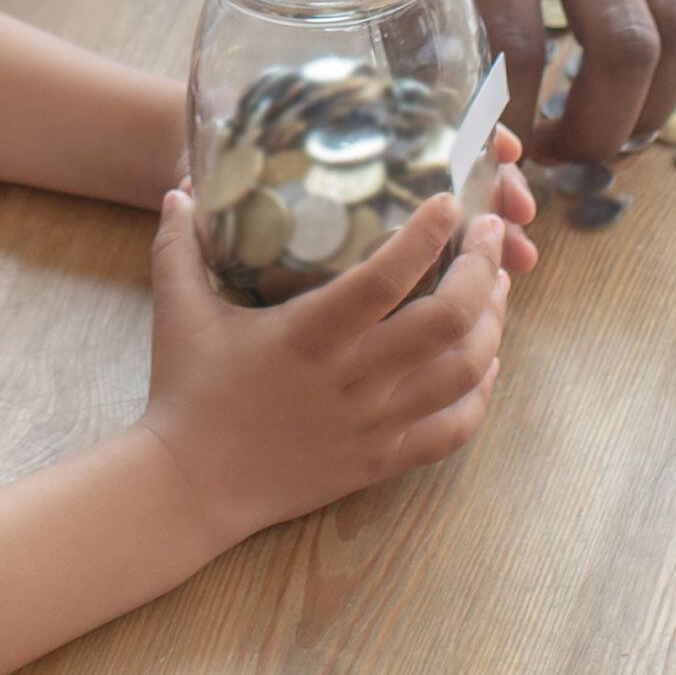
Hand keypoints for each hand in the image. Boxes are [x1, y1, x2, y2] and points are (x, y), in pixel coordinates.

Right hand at [135, 147, 526, 543]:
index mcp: (308, 335)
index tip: (450, 201)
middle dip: (482, 269)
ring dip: (492, 324)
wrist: (190, 487)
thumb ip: (179, 245)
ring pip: (465, 372)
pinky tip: (487, 362)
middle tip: (490, 234)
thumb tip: (178, 187)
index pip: (387, 276)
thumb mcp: (178, 312)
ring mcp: (374, 423)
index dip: (428, 233)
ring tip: (496, 288)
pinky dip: (482, 393)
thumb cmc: (185, 395)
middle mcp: (352, 379)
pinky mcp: (382, 459)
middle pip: (447, 320)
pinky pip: (454, 429)